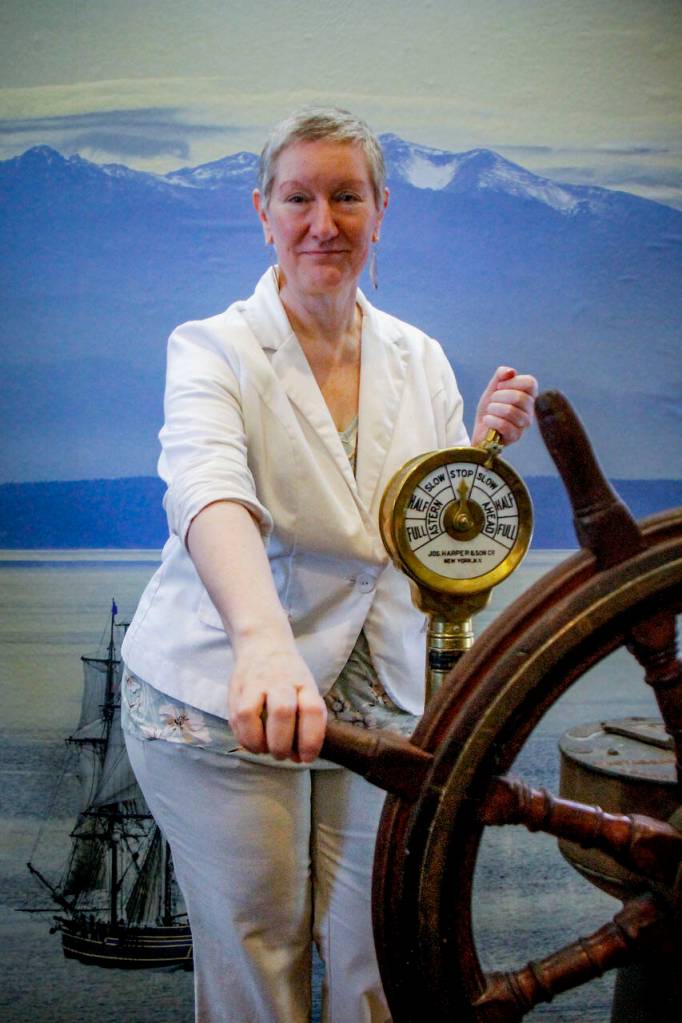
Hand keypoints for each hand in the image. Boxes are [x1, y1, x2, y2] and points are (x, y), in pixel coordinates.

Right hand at [228, 629, 326, 762]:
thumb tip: (299, 757)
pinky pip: (235, 718)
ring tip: (264, 750)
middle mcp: (280, 681)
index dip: (311, 739)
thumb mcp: (306, 690)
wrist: (263, 643)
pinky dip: (244, 737)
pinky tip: (252, 742)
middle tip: (282, 755)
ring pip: (250, 714)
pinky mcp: (236, 690)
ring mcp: (255, 683)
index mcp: (304, 683)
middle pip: (281, 712)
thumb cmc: (290, 677)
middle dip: (281, 744)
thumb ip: (305, 721)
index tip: (307, 758)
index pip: (312, 710)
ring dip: (258, 742)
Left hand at [471, 366, 537, 446]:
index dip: (512, 382)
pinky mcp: (515, 436)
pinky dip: (490, 420)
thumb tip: (511, 372)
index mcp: (528, 396)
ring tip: (489, 411)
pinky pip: (503, 425)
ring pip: (510, 411)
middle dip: (499, 397)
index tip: (499, 387)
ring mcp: (524, 424)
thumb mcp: (493, 388)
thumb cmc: (490, 408)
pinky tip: (487, 420)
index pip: (530, 382)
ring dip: (493, 409)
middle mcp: (530, 410)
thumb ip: (501, 375)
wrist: (481, 429)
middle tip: (492, 401)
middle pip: (519, 397)